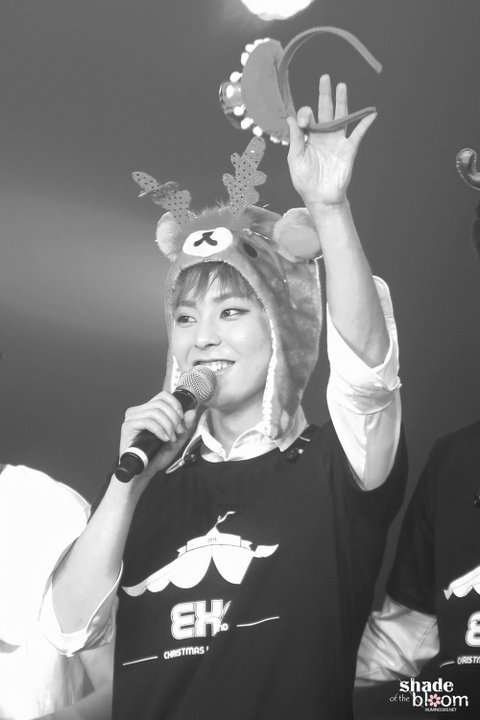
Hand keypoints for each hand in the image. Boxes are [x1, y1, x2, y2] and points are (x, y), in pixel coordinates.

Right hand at [119, 391, 196, 479]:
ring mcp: (132, 417)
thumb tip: (192, 412)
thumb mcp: (177, 439)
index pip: (163, 396)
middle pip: (161, 403)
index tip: (181, 420)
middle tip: (178, 433)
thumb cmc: (157, 455)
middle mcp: (139, 411)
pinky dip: (159, 430)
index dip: (176, 405)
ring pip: (155, 412)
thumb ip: (185, 426)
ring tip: (170, 438)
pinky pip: (147, 421)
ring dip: (168, 426)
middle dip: (174, 418)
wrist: (144, 471)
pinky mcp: (128, 426)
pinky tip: (163, 439)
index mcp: (148, 410)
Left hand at [287, 74, 376, 206]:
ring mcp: (337, 141)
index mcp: (309, 136)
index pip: (308, 117)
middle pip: (325, 110)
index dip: (305, 114)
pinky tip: (371, 113)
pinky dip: (365, 123)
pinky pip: (358, 133)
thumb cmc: (305, 180)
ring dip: (342, 102)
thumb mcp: (295, 158)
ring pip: (341, 116)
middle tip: (325, 77)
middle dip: (324, 94)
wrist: (320, 197)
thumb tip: (290, 117)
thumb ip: (295, 138)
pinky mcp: (348, 149)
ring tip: (342, 86)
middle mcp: (323, 135)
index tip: (304, 123)